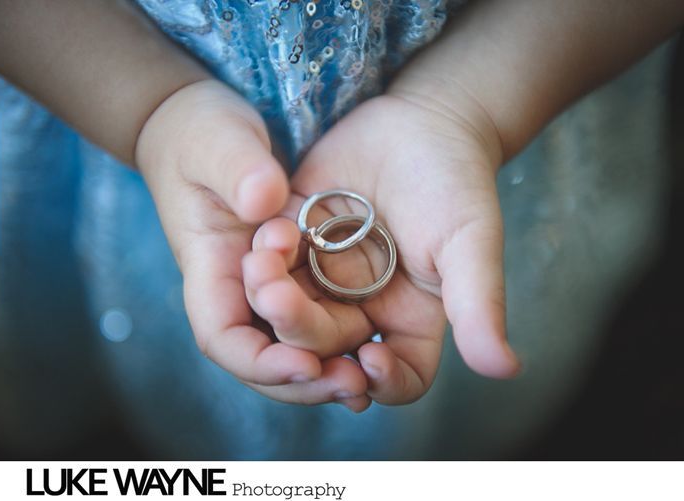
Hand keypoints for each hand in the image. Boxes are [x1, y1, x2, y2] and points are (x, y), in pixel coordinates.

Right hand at [137, 80, 368, 406]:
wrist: (202, 125)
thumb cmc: (200, 130)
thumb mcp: (215, 140)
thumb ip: (238, 168)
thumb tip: (266, 204)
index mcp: (211, 267)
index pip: (223, 336)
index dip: (261, 362)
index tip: (306, 362)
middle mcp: (238, 288)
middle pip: (263, 359)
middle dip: (304, 380)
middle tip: (354, 384)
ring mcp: (267, 285)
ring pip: (293, 346)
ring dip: (329, 367)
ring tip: (373, 377)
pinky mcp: (296, 273)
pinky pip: (317, 318)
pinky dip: (342, 341)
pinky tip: (379, 351)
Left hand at [243, 91, 520, 409]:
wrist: (419, 120)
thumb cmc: (456, 181)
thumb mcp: (469, 240)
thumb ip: (479, 303)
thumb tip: (505, 370)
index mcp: (410, 320)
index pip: (399, 378)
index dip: (383, 384)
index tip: (370, 358)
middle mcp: (362, 308)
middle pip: (324, 346)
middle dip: (299, 329)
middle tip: (280, 298)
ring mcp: (323, 278)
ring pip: (285, 311)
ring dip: (269, 297)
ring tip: (263, 265)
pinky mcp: (292, 243)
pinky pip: (267, 265)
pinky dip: (261, 257)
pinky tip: (269, 234)